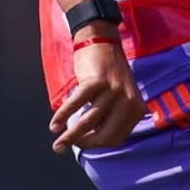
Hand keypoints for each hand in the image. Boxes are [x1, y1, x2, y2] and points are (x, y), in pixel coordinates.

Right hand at [49, 27, 144, 152]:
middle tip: (68, 146)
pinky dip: (62, 116)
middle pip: (104, 135)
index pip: (116, 138)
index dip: (97, 144)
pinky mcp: (97, 81)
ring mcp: (113, 90)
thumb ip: (112, 118)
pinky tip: (54, 125)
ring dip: (69, 136)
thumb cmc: (108, 75)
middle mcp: (128, 100)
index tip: (83, 145)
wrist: (102, 43)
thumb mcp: (119, 98)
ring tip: (57, 144)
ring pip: (88, 122)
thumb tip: (90, 142)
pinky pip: (76, 105)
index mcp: (136, 108)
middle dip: (84, 144)